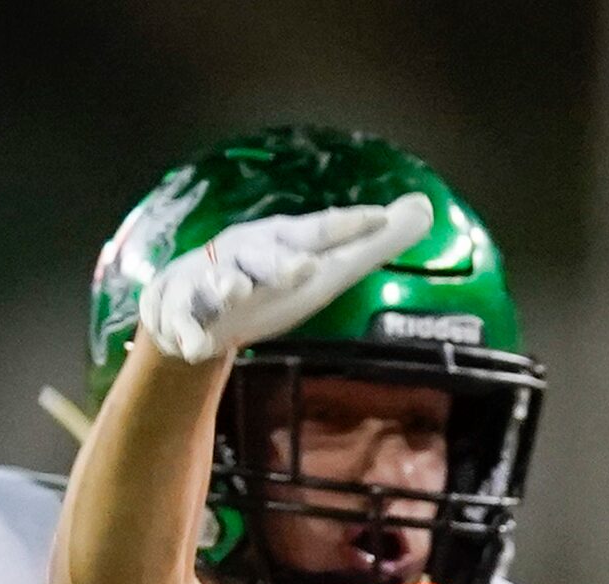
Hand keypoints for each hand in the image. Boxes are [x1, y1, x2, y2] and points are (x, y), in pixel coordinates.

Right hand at [137, 196, 433, 365]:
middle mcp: (248, 254)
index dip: (347, 226)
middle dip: (282, 262)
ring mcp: (213, 282)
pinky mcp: (184, 312)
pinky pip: (184, 323)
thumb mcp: (323, 265)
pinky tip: (197, 349)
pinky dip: (188, 335)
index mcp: (284, 240)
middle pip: (267, 255)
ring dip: (226, 286)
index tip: (378, 220)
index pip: (321, 232)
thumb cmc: (271, 280)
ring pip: (219, 281)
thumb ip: (369, 244)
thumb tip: (425, 208)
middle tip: (305, 268)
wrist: (191, 299)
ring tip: (235, 293)